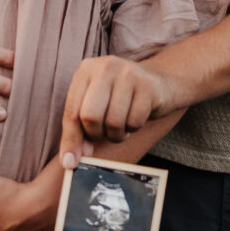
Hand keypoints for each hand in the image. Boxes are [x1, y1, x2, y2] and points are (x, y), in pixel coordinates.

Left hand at [58, 55, 173, 167]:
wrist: (160, 82)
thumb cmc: (121, 98)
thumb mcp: (96, 105)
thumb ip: (81, 130)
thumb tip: (71, 159)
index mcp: (86, 70)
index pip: (72, 111)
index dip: (70, 139)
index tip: (70, 163)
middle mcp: (105, 67)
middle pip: (90, 116)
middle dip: (96, 134)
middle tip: (104, 133)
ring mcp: (128, 74)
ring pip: (113, 122)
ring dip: (117, 134)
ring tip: (121, 125)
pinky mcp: (148, 86)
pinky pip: (134, 122)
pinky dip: (133, 128)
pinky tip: (135, 118)